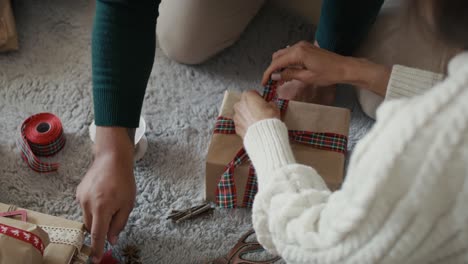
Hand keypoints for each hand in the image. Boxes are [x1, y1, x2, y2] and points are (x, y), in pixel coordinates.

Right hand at [76, 127, 135, 262]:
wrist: (112, 158)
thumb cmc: (124, 181)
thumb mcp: (127, 204)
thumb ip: (119, 224)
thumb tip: (111, 240)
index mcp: (102, 207)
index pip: (98, 234)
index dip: (96, 248)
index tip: (95, 259)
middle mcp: (87, 203)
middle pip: (91, 227)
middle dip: (101, 228)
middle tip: (113, 217)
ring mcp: (80, 197)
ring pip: (87, 217)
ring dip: (97, 217)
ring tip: (109, 201)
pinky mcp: (78, 192)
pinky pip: (85, 207)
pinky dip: (93, 207)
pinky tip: (102, 195)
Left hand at [233, 91, 280, 138]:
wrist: (264, 134)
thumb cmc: (269, 118)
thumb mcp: (274, 107)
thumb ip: (269, 103)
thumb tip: (269, 105)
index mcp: (248, 96)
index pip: (252, 93)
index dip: (258, 98)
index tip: (262, 102)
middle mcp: (239, 104)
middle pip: (244, 103)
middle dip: (250, 106)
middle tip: (259, 112)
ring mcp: (236, 116)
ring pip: (241, 114)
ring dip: (246, 116)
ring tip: (255, 121)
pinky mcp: (236, 127)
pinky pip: (241, 124)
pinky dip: (245, 125)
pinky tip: (252, 128)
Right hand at [262, 41, 349, 86]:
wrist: (344, 68)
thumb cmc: (328, 74)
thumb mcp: (307, 77)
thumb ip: (289, 75)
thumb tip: (275, 77)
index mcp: (297, 53)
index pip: (276, 63)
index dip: (268, 73)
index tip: (264, 83)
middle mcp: (298, 46)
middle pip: (278, 57)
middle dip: (273, 69)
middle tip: (272, 82)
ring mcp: (303, 46)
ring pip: (283, 55)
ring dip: (279, 66)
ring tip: (279, 80)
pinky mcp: (307, 48)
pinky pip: (291, 54)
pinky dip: (287, 63)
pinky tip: (288, 73)